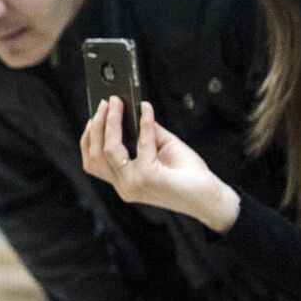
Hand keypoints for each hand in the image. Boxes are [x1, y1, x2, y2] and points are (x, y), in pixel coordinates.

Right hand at [80, 97, 239, 232]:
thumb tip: (134, 109)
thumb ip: (147, 133)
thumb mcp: (162, 149)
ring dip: (111, 122)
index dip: (89, 137)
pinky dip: (143, 124)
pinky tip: (147, 110)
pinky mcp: (148, 178)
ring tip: (117, 104)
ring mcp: (133, 184)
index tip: (94, 115)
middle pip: (96, 154)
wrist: (210, 198)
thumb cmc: (188, 175)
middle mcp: (124, 186)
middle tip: (106, 103)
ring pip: (109, 150)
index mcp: (123, 181)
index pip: (93, 162)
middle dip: (97, 125)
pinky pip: (141, 144)